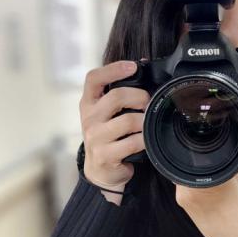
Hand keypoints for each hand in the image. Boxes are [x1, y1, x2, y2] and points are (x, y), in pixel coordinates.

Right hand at [79, 60, 150, 191]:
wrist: (100, 170)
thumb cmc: (109, 137)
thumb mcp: (107, 115)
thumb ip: (120, 95)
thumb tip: (143, 66)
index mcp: (89, 104)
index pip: (94, 79)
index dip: (113, 69)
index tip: (133, 66)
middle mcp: (89, 118)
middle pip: (117, 97)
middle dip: (140, 97)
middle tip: (148, 103)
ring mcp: (96, 138)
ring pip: (129, 120)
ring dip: (144, 121)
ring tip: (147, 124)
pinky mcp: (105, 155)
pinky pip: (133, 142)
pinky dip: (144, 140)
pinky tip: (145, 140)